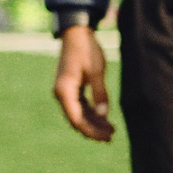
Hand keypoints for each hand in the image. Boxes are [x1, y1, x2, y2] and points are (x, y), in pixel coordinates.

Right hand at [52, 23, 113, 140]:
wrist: (77, 34)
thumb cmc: (87, 50)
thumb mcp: (97, 71)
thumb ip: (100, 93)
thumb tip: (104, 115)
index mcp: (64, 91)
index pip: (76, 119)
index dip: (91, 130)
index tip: (106, 137)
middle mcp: (61, 93)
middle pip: (76, 119)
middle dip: (93, 130)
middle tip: (111, 138)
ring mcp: (65, 91)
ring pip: (79, 114)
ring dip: (94, 123)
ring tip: (111, 131)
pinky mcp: (71, 88)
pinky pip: (81, 106)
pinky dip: (92, 113)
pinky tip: (105, 120)